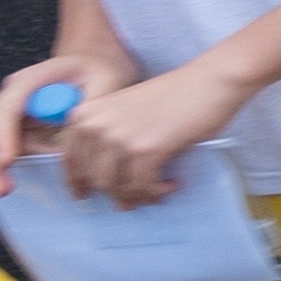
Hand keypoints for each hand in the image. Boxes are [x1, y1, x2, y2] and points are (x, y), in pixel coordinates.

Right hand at [0, 47, 138, 195]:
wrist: (94, 65)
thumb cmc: (101, 72)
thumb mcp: (107, 81)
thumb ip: (94, 103)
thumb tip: (80, 133)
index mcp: (32, 80)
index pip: (9, 107)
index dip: (5, 135)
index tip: (8, 160)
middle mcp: (14, 96)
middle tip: (3, 188)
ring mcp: (12, 113)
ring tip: (6, 190)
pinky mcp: (17, 129)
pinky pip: (3, 150)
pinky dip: (5, 167)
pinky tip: (15, 183)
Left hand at [42, 58, 250, 206]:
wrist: (210, 80)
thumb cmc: (175, 94)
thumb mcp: (125, 110)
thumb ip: (109, 135)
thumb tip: (107, 176)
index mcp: (86, 114)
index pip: (70, 160)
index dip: (76, 183)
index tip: (83, 196)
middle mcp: (96, 125)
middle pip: (94, 179)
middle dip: (115, 193)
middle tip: (133, 200)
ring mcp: (120, 137)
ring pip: (116, 186)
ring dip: (137, 196)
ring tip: (156, 193)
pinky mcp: (147, 149)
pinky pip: (142, 185)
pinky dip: (156, 192)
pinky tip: (170, 185)